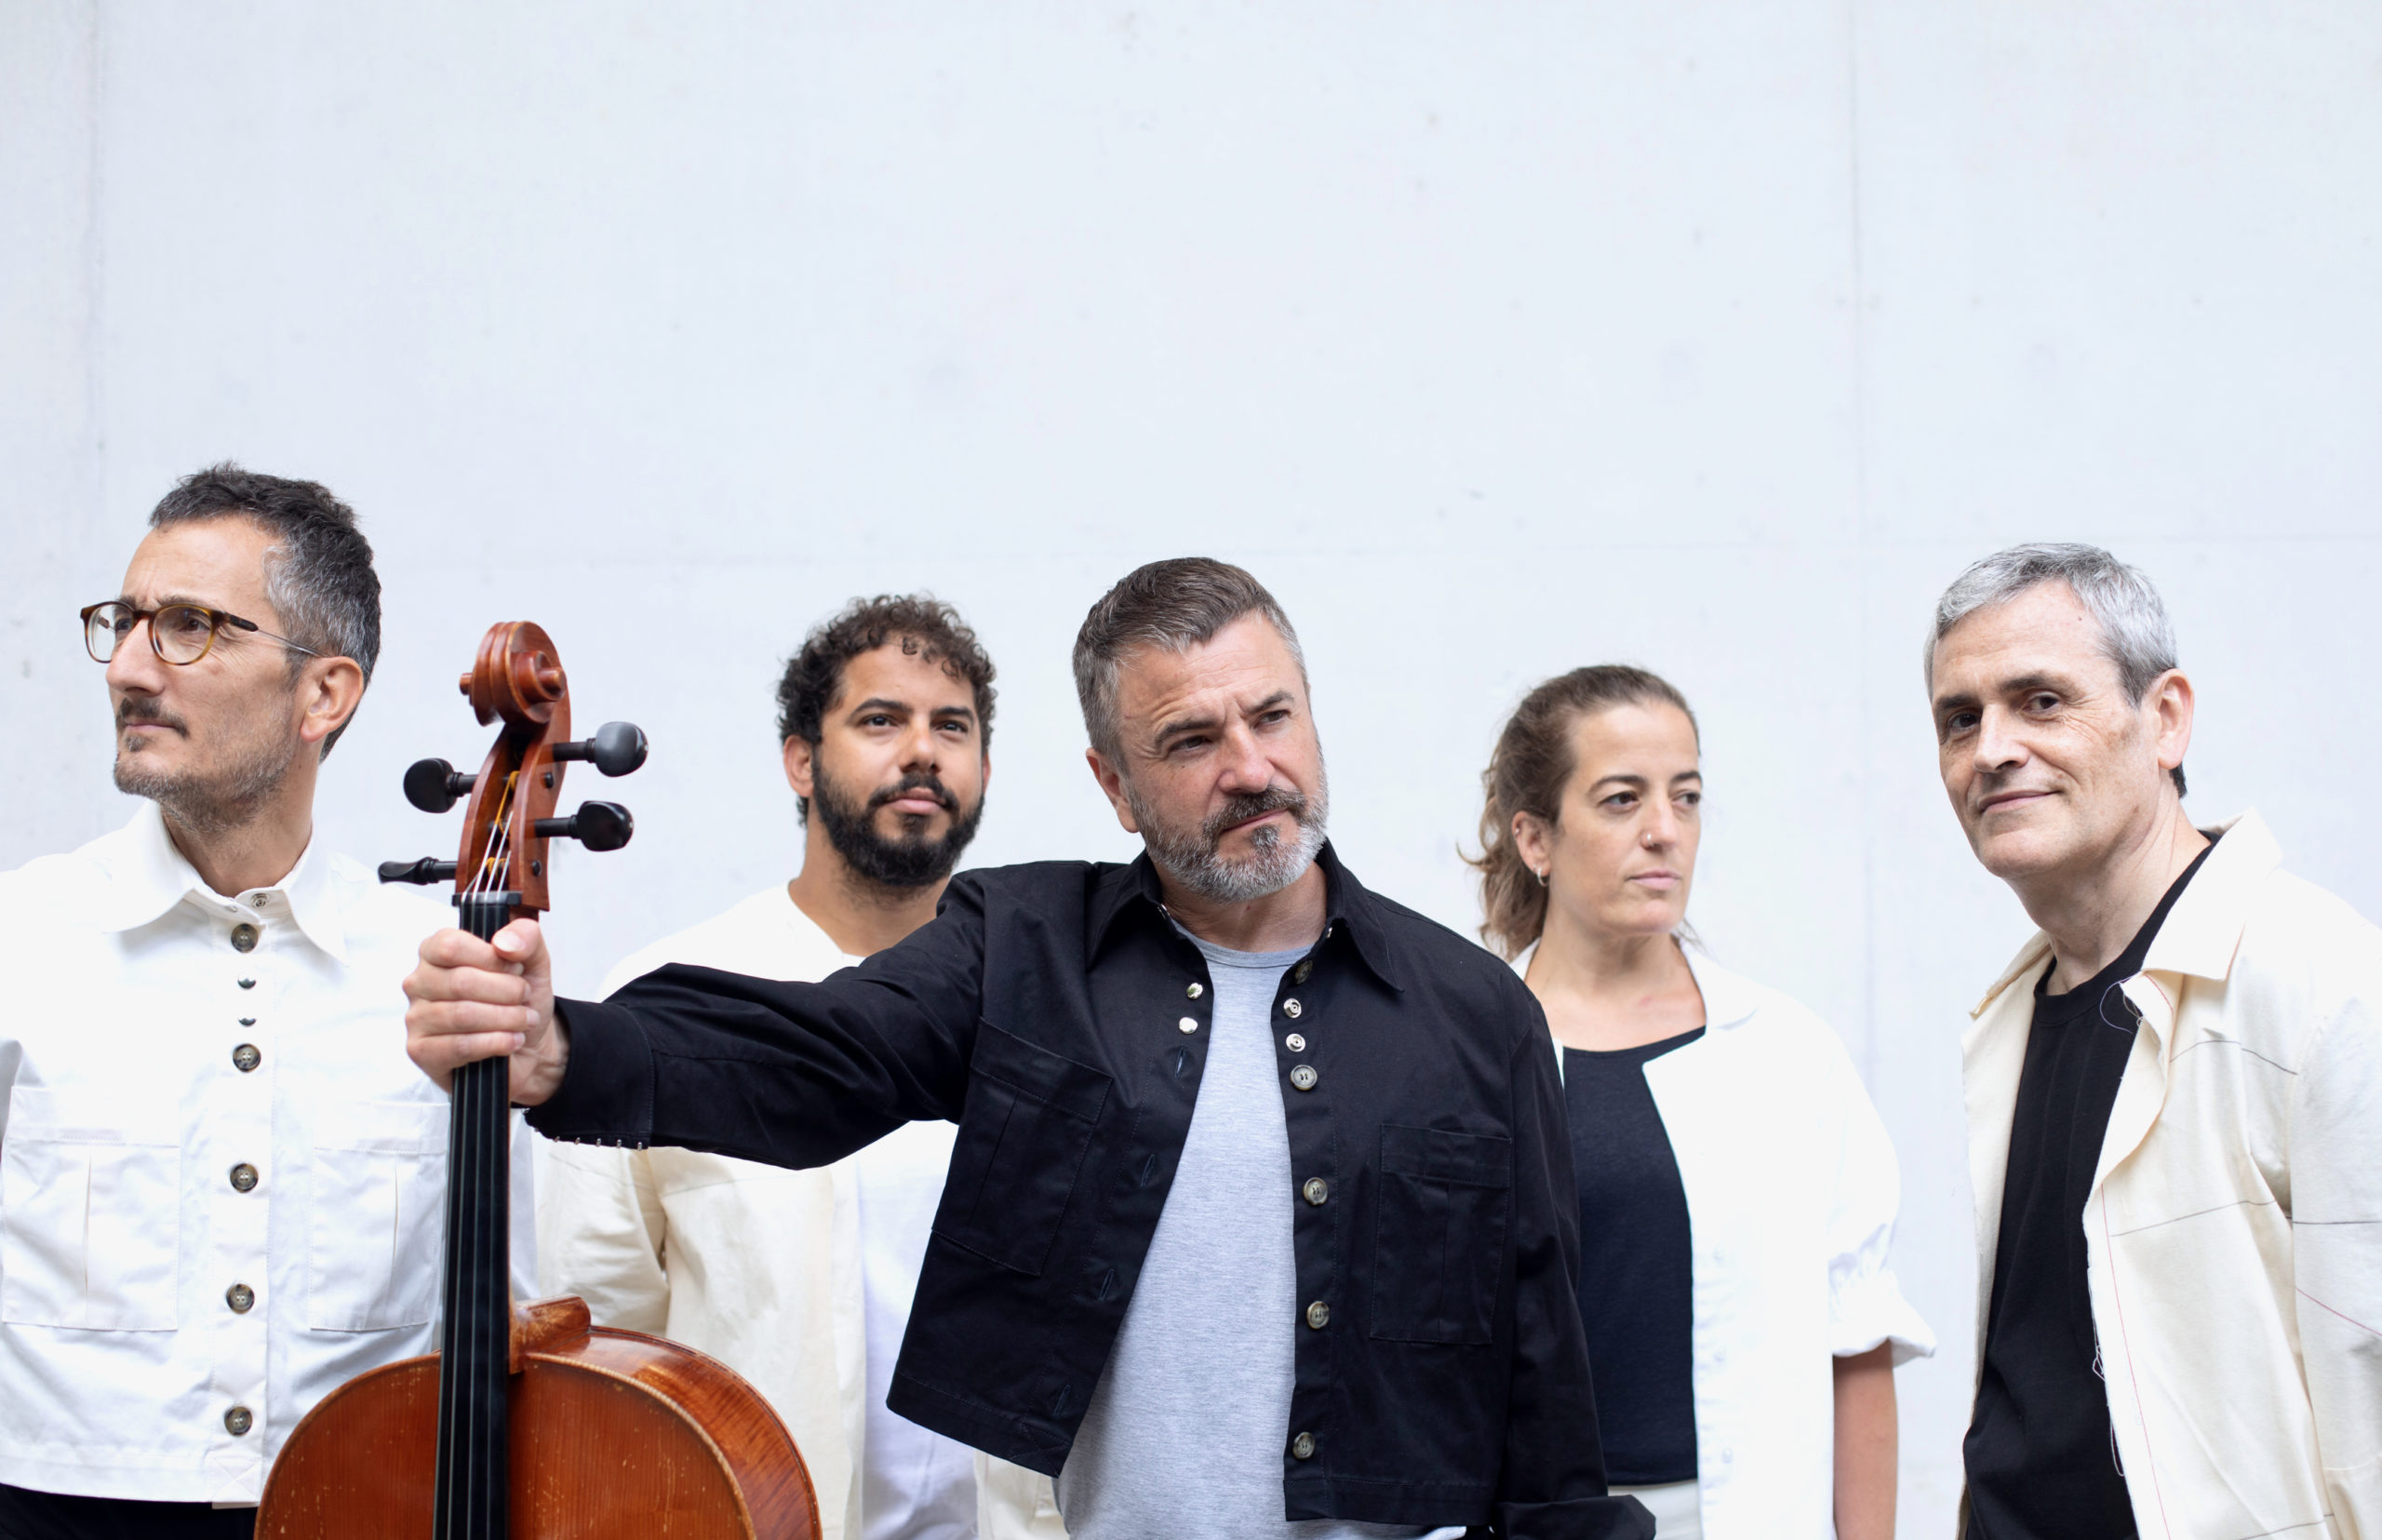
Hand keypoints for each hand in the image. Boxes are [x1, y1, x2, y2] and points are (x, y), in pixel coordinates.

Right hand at [403, 918, 567, 1104]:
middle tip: (525, 997)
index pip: (451, 946)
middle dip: (507, 992)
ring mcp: (416, 1018)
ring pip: (463, 1016)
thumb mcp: (533, 960)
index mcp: (435, 951)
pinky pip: (460, 1046)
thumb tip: (503, 943)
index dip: (491, 958)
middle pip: (461, 982)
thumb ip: (526, 937)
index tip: (517, 968)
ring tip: (524, 1020)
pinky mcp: (421, 1051)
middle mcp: (419, 982)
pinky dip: (496, 1043)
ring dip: (506, 1018)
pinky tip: (513, 1040)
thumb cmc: (519, 998)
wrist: (526, 1044)